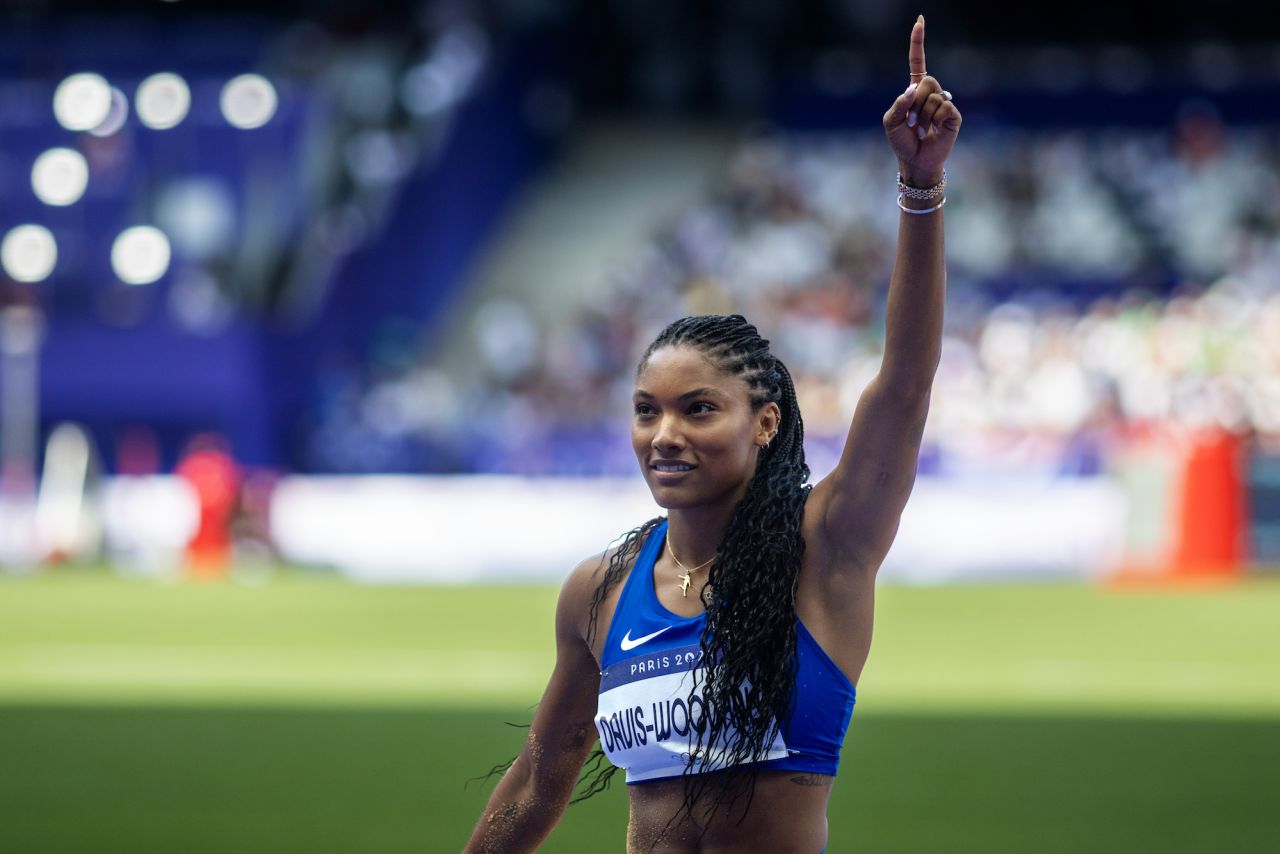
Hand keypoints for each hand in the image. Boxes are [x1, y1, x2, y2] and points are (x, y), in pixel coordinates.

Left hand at [882, 15, 960, 186]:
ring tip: (920, 130)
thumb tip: (914, 88)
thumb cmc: (902, 141)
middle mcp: (932, 93)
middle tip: (912, 122)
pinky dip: (933, 120)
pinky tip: (932, 131)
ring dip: (922, 115)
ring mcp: (944, 103)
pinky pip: (943, 107)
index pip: (918, 61)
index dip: (918, 42)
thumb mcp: (891, 121)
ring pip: (933, 95)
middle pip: (926, 80)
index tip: (920, 20)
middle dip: (915, 101)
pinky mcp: (953, 115)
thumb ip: (899, 103)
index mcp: (915, 90)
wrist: (914, 161)